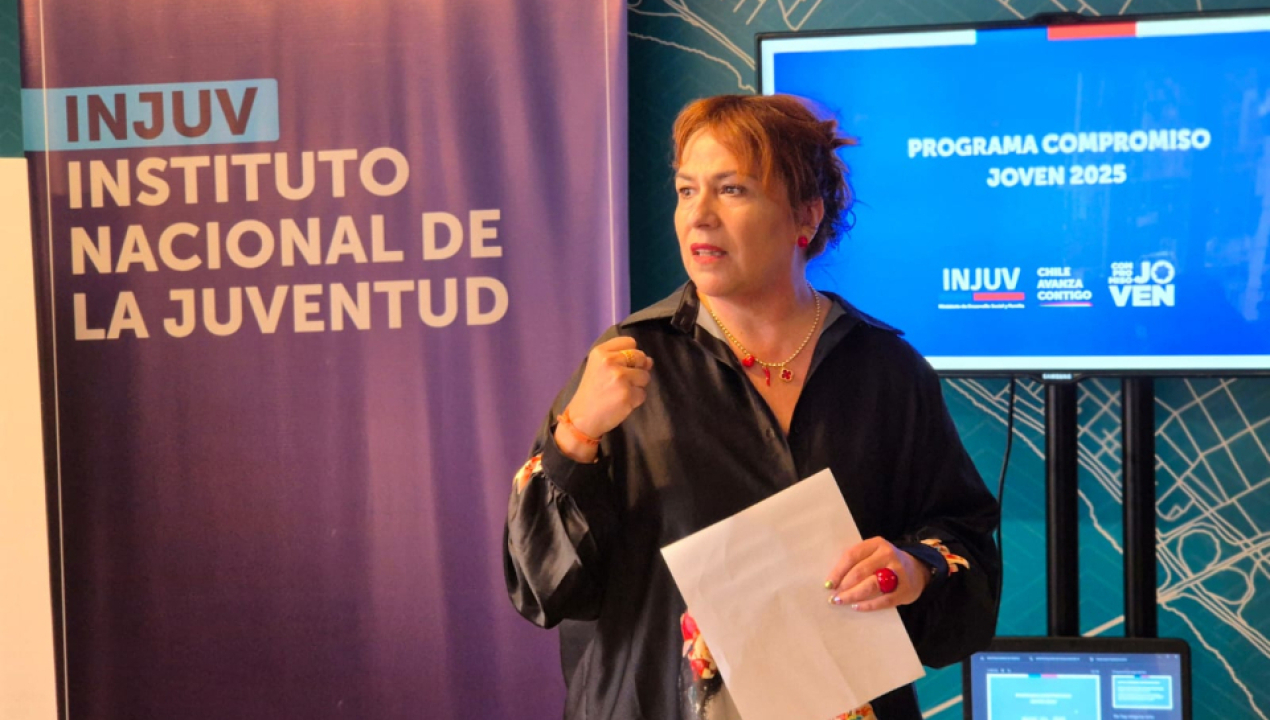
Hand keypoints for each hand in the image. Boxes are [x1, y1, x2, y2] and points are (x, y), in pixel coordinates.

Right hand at [554, 337, 652, 461]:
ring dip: (637, 386)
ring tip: (620, 393)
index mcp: (600, 352)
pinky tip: (622, 403)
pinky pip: (643, 394)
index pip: (630, 342)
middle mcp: (610, 361)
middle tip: (620, 382)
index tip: (621, 365)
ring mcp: (619, 377)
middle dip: (637, 369)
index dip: (631, 354)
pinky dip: (636, 400)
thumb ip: (623, 359)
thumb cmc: (592, 392)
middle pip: (641, 357)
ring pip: (645, 376)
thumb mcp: (600, 368)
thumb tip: (650, 360)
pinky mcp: (627, 394)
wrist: (582, 418)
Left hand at [824, 537, 929, 611]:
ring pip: (870, 586)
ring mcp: (898, 573)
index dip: (837, 571)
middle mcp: (888, 555)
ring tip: (841, 601)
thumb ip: (857, 561)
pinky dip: (868, 605)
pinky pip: (883, 600)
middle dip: (843, 585)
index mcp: (877, 544)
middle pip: (860, 571)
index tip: (828, 584)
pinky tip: (856, 607)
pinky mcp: (905, 590)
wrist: (918, 569)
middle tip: (833, 596)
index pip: (852, 556)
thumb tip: (833, 580)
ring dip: (852, 595)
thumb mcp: (873, 553)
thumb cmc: (886, 562)